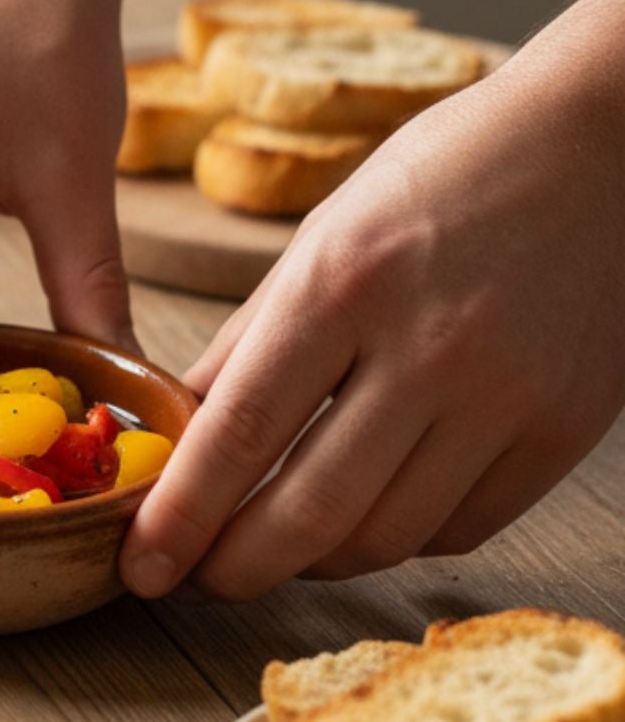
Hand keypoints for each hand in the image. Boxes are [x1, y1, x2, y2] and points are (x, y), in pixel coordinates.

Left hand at [120, 47, 624, 599]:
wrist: (597, 143)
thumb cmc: (440, 175)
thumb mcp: (320, 233)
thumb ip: (248, 341)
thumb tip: (181, 431)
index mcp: (343, 282)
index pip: (241, 431)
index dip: (181, 515)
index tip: (141, 565)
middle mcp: (428, 347)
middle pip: (312, 511)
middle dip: (235, 568)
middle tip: (195, 578)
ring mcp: (506, 395)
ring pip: (386, 537)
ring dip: (311, 561)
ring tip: (271, 545)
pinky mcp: (564, 428)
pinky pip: (460, 527)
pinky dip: (395, 538)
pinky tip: (362, 516)